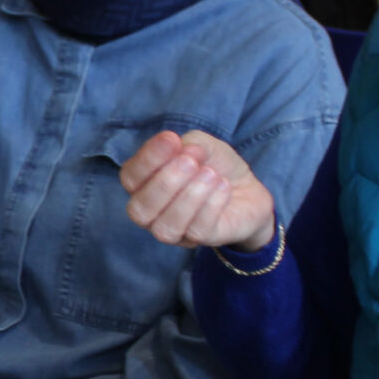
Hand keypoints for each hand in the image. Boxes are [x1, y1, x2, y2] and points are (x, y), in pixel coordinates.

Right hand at [119, 129, 275, 251]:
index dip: (147, 159)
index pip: (130, 178)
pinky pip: (198, 230)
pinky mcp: (203, 239)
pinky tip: (223, 186)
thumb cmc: (215, 166)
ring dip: (189, 197)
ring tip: (210, 174)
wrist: (248, 188)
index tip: (171, 139)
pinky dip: (211, 205)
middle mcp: (153, 212)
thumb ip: (189, 143)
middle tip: (191, 162)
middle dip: (165, 183)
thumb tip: (184, 150)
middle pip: (140, 210)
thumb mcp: (203, 145)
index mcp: (145, 184)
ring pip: (166, 226)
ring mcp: (176, 231)